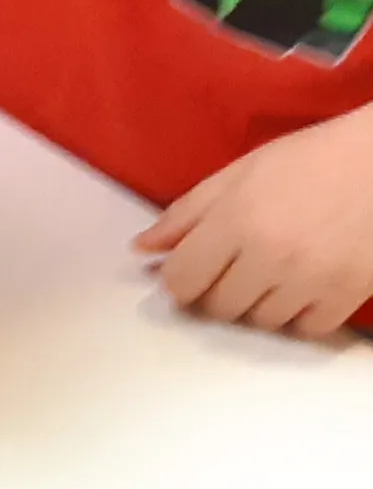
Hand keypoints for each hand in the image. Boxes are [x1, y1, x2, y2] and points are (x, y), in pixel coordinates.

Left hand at [138, 109, 372, 340]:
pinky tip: (306, 286)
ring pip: (260, 322)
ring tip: (279, 269)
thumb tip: (142, 249)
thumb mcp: (242, 172)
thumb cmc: (315, 159)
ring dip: (261, 304)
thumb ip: (187, 213)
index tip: (194, 269)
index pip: (180, 282)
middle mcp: (269, 255)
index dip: (181, 279)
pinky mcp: (346, 293)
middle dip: (220, 291)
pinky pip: (306, 329)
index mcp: (236, 220)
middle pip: (217, 308)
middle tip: (242, 265)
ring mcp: (310, 278)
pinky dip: (302, 315)